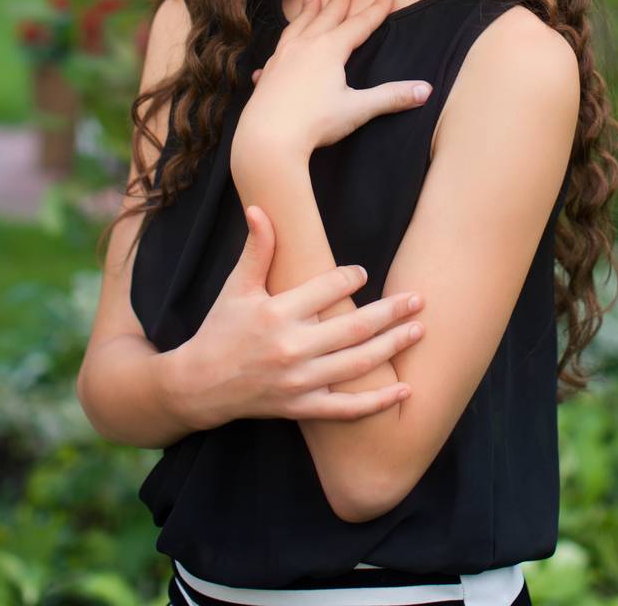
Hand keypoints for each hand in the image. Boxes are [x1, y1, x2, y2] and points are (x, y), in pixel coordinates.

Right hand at [171, 205, 425, 428]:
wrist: (198, 385)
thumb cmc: (221, 329)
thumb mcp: (236, 287)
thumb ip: (256, 249)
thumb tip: (260, 208)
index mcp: (277, 313)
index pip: (326, 289)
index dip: (350, 278)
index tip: (364, 273)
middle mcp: (291, 348)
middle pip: (353, 327)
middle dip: (390, 312)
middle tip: (419, 299)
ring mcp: (299, 381)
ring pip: (357, 364)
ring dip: (392, 347)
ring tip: (419, 330)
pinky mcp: (301, 407)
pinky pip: (346, 409)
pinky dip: (377, 402)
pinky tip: (406, 390)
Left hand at [241, 0, 433, 154]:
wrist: (268, 139)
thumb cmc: (315, 123)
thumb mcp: (358, 109)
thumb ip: (391, 97)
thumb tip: (425, 90)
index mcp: (329, 49)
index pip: (359, 24)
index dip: (376, 10)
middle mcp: (305, 46)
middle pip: (326, 17)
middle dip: (337, 1)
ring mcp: (282, 58)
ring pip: (297, 27)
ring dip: (306, 12)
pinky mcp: (268, 74)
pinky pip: (275, 54)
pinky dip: (280, 48)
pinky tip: (277, 53)